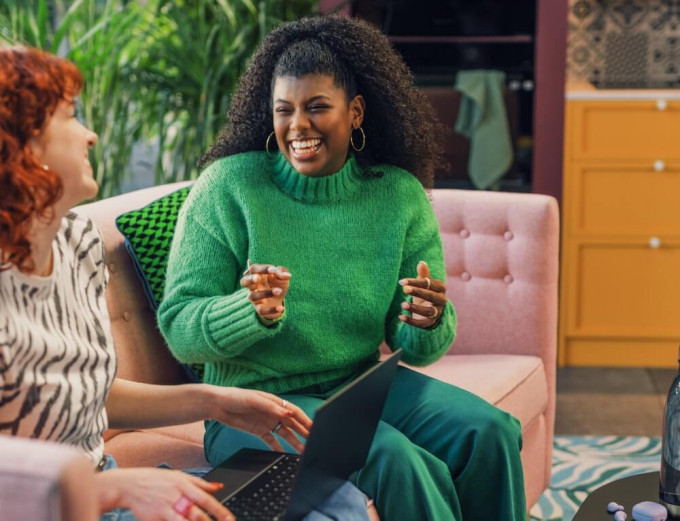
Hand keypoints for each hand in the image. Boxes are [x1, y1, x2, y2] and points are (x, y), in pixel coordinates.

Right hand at [97, 467, 233, 520]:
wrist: (128, 486)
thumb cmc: (155, 480)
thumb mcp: (178, 476)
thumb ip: (200, 483)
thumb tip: (218, 487)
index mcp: (183, 484)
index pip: (205, 498)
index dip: (218, 510)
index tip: (229, 519)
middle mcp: (174, 497)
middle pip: (195, 514)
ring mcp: (163, 510)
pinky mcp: (154, 520)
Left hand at [208, 386, 311, 452]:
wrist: (218, 405)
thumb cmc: (236, 397)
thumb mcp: (255, 400)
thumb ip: (272, 407)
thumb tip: (289, 413)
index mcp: (275, 402)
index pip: (295, 412)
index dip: (305, 420)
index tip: (314, 428)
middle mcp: (274, 413)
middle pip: (293, 424)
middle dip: (304, 433)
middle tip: (313, 442)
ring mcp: (268, 423)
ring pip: (285, 434)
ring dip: (294, 442)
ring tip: (302, 452)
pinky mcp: (260, 431)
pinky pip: (273, 441)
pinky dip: (279, 448)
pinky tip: (285, 455)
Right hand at [240, 262, 290, 320]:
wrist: (279, 299)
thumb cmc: (277, 283)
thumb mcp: (281, 277)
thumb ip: (283, 274)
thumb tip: (288, 276)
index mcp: (257, 274)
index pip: (254, 269)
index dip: (262, 269)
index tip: (273, 270)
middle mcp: (252, 286)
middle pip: (244, 281)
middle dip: (250, 279)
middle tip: (257, 278)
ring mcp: (255, 298)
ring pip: (252, 296)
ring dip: (265, 293)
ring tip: (279, 291)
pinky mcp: (259, 308)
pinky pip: (261, 310)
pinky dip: (271, 310)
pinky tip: (281, 308)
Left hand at [398, 260, 446, 328]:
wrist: (432, 311)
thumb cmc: (426, 293)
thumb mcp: (424, 284)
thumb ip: (423, 275)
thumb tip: (421, 262)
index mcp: (441, 288)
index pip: (429, 284)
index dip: (416, 282)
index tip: (402, 282)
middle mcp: (442, 300)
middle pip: (430, 296)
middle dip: (418, 292)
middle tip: (404, 290)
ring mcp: (438, 312)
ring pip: (428, 311)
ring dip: (415, 308)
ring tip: (402, 304)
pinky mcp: (431, 323)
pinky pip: (422, 323)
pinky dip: (411, 321)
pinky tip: (400, 317)